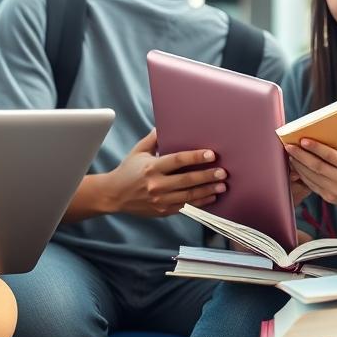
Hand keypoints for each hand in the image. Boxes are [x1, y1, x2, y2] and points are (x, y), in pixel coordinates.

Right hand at [101, 129, 226, 217]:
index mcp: (151, 167)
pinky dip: (200, 203)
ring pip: (189, 196)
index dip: (195, 157)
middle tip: (223, 172)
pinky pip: (185, 207)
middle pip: (187, 180)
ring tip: (222, 186)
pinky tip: (211, 197)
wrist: (114, 195)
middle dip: (207, 176)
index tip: (211, 154)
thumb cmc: (127, 171)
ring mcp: (160, 200)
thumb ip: (153, 139)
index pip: (177, 160)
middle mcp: (157, 184)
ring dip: (207, 191)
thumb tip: (164, 125)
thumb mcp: (138, 151)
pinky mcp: (163, 211)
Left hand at [284, 138, 336, 211]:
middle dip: (300, 155)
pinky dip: (303, 175)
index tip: (303, 140)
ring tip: (290, 155)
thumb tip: (332, 135)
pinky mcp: (329, 197)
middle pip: (317, 166)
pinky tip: (297, 167)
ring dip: (299, 165)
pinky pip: (312, 185)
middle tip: (289, 146)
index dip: (315, 147)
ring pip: (312, 176)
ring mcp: (335, 191)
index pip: (330, 156)